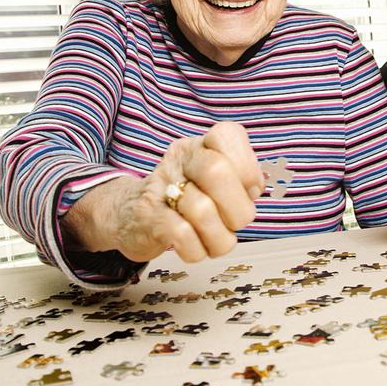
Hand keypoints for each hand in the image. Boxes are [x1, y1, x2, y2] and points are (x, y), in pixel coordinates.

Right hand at [76, 121, 262, 262]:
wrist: (128, 215)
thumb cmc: (184, 199)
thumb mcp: (214, 181)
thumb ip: (241, 180)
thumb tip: (258, 186)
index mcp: (200, 146)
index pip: (227, 135)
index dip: (248, 167)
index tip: (250, 190)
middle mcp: (180, 160)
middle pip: (217, 172)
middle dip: (238, 208)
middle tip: (236, 222)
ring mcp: (161, 187)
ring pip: (202, 211)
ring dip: (219, 238)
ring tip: (214, 239)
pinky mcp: (148, 217)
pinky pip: (182, 235)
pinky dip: (197, 250)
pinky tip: (194, 247)